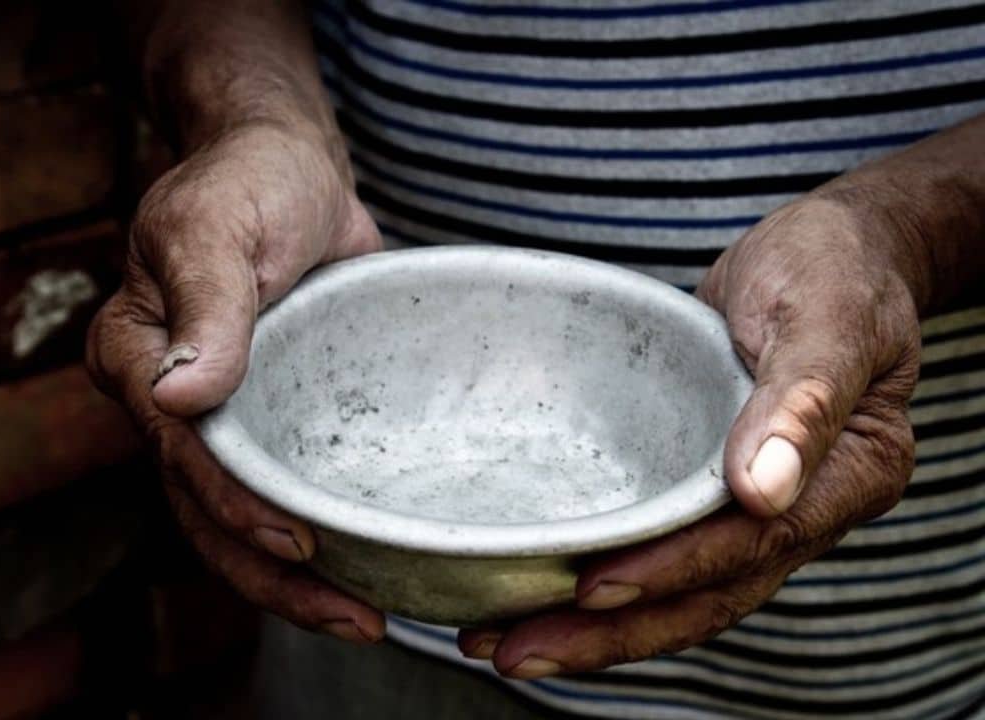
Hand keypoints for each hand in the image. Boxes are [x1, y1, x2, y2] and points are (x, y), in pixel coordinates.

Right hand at [87, 118, 384, 642]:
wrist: (292, 165)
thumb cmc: (248, 180)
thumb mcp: (219, 224)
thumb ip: (205, 306)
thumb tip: (179, 395)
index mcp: (136, 356)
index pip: (178, 452)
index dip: (235, 508)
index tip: (298, 544)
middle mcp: (170, 400)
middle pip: (205, 510)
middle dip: (271, 576)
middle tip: (355, 617)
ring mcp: (224, 416)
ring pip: (244, 517)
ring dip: (296, 577)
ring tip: (368, 616)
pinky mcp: (275, 415)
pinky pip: (288, 485)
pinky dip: (321, 527)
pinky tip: (371, 562)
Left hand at [458, 195, 922, 677]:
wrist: (828, 250)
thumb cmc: (834, 266)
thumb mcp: (829, 311)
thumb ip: (803, 398)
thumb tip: (763, 493)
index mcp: (848, 474)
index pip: (754, 545)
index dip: (674, 571)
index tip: (594, 588)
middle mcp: (801, 508)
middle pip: (705, 595)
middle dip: (609, 633)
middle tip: (513, 650)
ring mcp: (751, 507)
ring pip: (675, 588)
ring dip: (591, 625)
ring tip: (498, 642)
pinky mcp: (704, 490)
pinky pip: (656, 546)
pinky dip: (599, 576)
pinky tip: (532, 590)